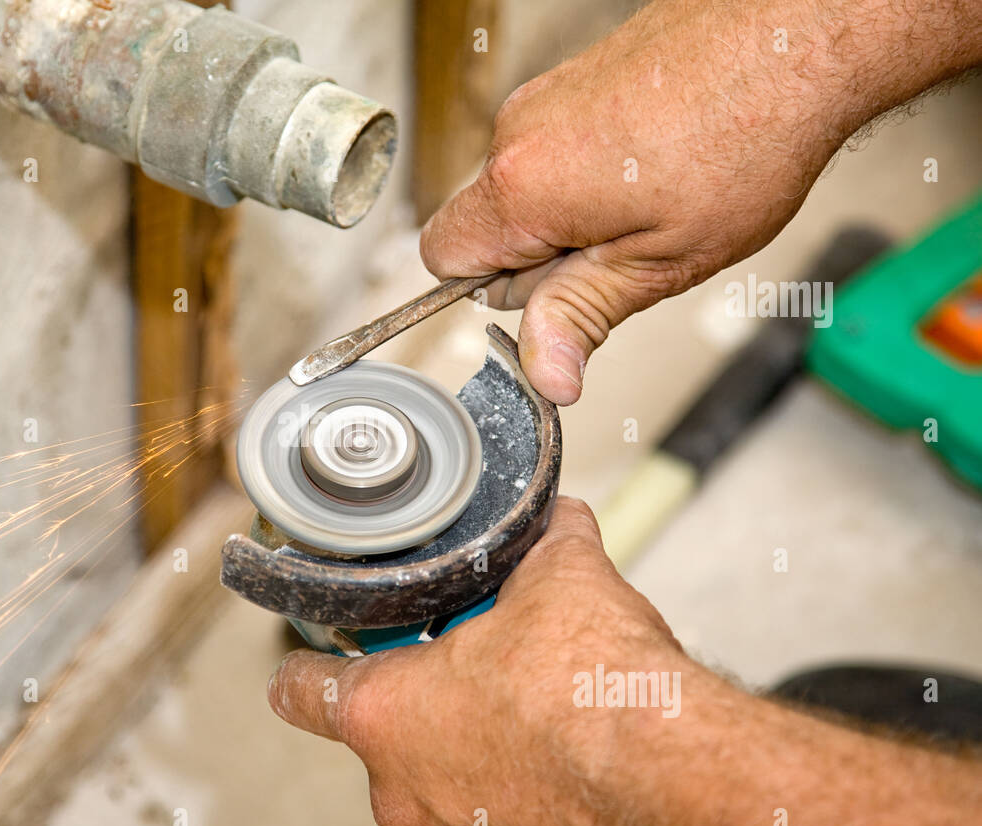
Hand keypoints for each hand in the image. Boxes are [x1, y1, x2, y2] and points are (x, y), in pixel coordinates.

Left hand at [267, 498, 685, 825]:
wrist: (676, 783)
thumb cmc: (600, 697)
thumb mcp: (561, 577)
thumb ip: (541, 544)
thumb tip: (554, 524)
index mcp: (385, 712)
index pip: (302, 690)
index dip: (310, 663)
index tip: (321, 657)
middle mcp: (403, 790)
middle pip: (386, 732)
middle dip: (429, 696)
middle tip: (480, 665)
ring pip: (440, 779)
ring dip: (472, 745)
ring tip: (533, 712)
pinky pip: (490, 821)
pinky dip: (514, 792)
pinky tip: (561, 761)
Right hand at [419, 0, 981, 404]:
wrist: (796, 33)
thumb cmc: (744, 137)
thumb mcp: (660, 261)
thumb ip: (583, 316)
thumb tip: (544, 377)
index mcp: (522, 185)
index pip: (444, 258)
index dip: (494, 291)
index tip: (555, 292)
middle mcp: (518, 132)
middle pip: (489, 225)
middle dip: (543, 255)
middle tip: (626, 252)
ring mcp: (545, 97)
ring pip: (528, 190)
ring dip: (574, 216)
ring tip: (655, 205)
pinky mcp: (575, 78)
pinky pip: (557, 150)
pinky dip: (594, 173)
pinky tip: (659, 168)